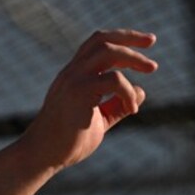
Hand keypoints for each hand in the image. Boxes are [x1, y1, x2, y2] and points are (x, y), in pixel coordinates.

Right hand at [25, 29, 157, 170]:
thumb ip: (117, 106)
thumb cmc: (67, 142)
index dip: (122, 38)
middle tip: (152, 47)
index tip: (146, 44)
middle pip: (102, 39)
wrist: (42, 155)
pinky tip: (132, 108)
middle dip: (131, 39)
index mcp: (73, 75)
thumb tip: (142, 92)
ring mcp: (73, 80)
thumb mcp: (99, 120)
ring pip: (107, 51)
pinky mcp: (79, 93)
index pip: (97, 44)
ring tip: (151, 69)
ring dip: (133, 57)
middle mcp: (72, 73)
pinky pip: (113, 79)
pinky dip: (129, 91)